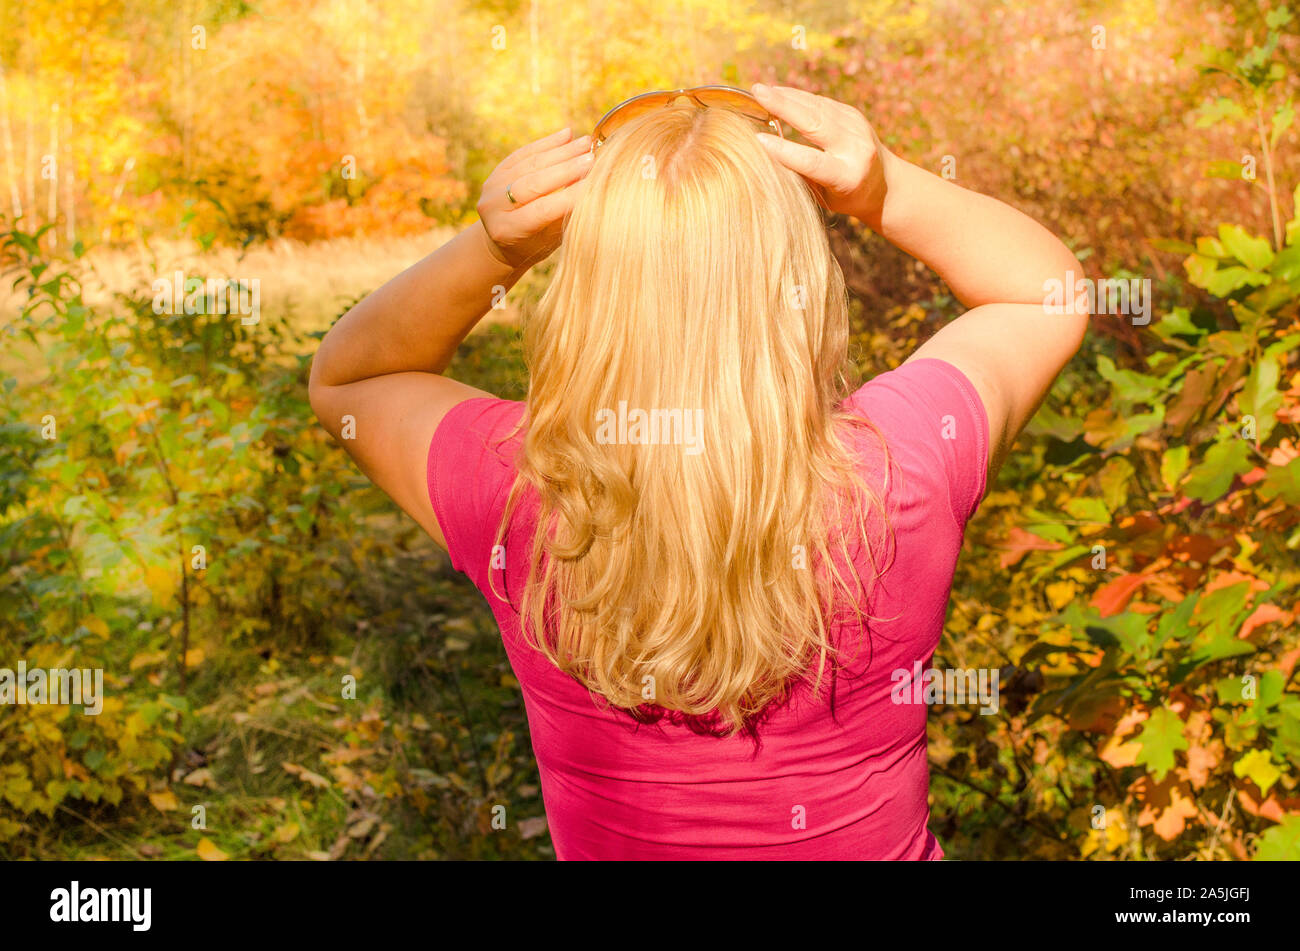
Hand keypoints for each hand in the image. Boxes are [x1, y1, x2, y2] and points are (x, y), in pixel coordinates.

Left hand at [477, 127, 594, 268]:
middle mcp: (494, 206)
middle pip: (533, 182)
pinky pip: (524, 153)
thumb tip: (593, 190)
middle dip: (565, 169)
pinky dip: (547, 143)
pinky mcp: (497, 171)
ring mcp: (492, 186)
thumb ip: (564, 216)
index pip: (542, 210)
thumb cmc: (533, 247)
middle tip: (592, 158)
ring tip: (586, 143)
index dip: (569, 196)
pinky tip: (568, 134)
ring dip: (561, 151)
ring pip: (529, 164)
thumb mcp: (548, 241)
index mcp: (507, 230)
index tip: (595, 184)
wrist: (500, 243)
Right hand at [750, 83, 890, 227]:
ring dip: (787, 96)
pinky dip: (798, 97)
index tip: (758, 139)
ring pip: (817, 107)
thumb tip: (769, 153)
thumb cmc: (845, 197)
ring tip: (761, 91)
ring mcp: (857, 127)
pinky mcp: (853, 114)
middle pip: (816, 123)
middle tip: (757, 93)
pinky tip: (778, 92)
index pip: (812, 161)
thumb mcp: (825, 197)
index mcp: (848, 177)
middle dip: (784, 106)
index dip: (784, 151)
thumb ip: (802, 176)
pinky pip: (821, 102)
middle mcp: (856, 148)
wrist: (886, 184)